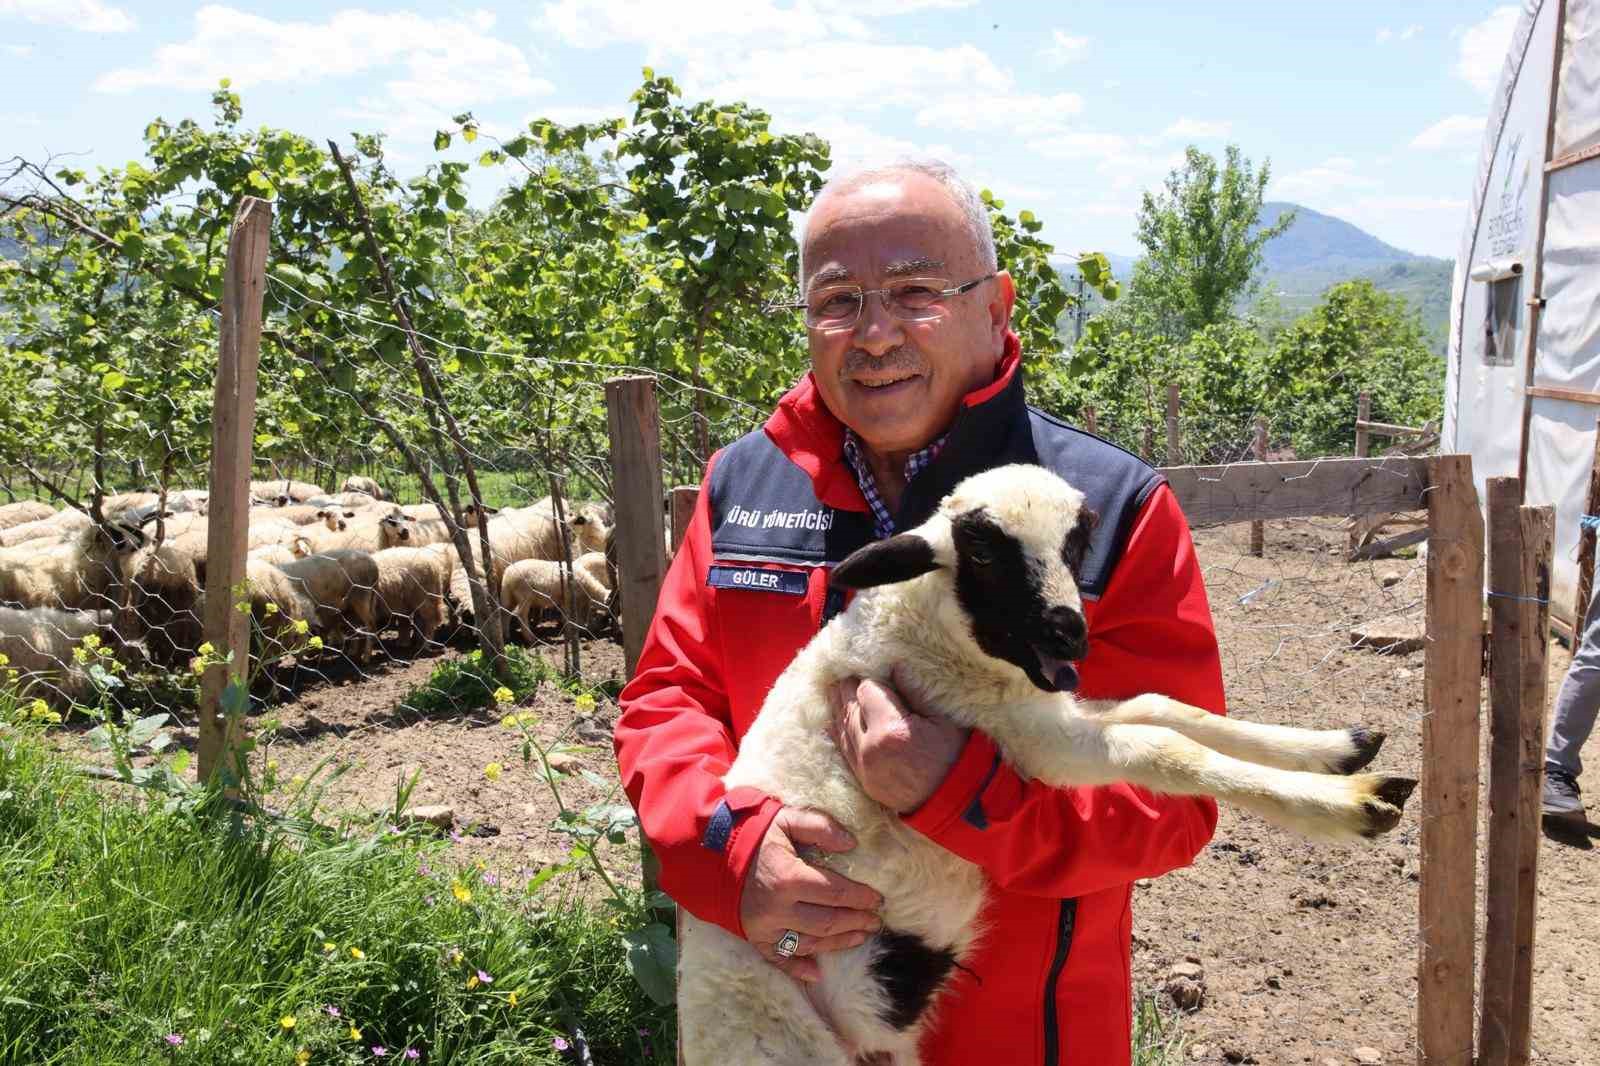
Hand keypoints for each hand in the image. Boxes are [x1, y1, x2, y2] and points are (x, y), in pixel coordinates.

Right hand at [739, 806, 883, 982]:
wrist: (707, 850)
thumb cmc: (752, 832)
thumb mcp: (785, 819)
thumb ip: (819, 826)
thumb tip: (852, 842)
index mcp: (789, 878)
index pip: (836, 892)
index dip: (860, 897)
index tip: (878, 899)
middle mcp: (778, 909)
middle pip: (828, 921)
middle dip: (856, 921)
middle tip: (875, 920)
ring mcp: (765, 928)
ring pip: (810, 943)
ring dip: (839, 942)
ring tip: (860, 936)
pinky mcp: (754, 938)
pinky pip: (779, 959)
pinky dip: (798, 968)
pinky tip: (816, 973)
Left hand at [830, 671, 967, 814]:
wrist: (957, 804)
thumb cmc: (956, 758)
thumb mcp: (944, 720)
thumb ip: (915, 692)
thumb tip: (894, 667)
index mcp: (891, 730)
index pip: (867, 691)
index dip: (872, 680)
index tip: (877, 673)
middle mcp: (870, 750)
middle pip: (849, 708)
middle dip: (848, 689)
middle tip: (847, 672)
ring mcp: (864, 768)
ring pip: (842, 728)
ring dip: (840, 707)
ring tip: (836, 688)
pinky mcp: (864, 781)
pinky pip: (844, 751)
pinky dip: (838, 732)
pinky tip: (832, 720)